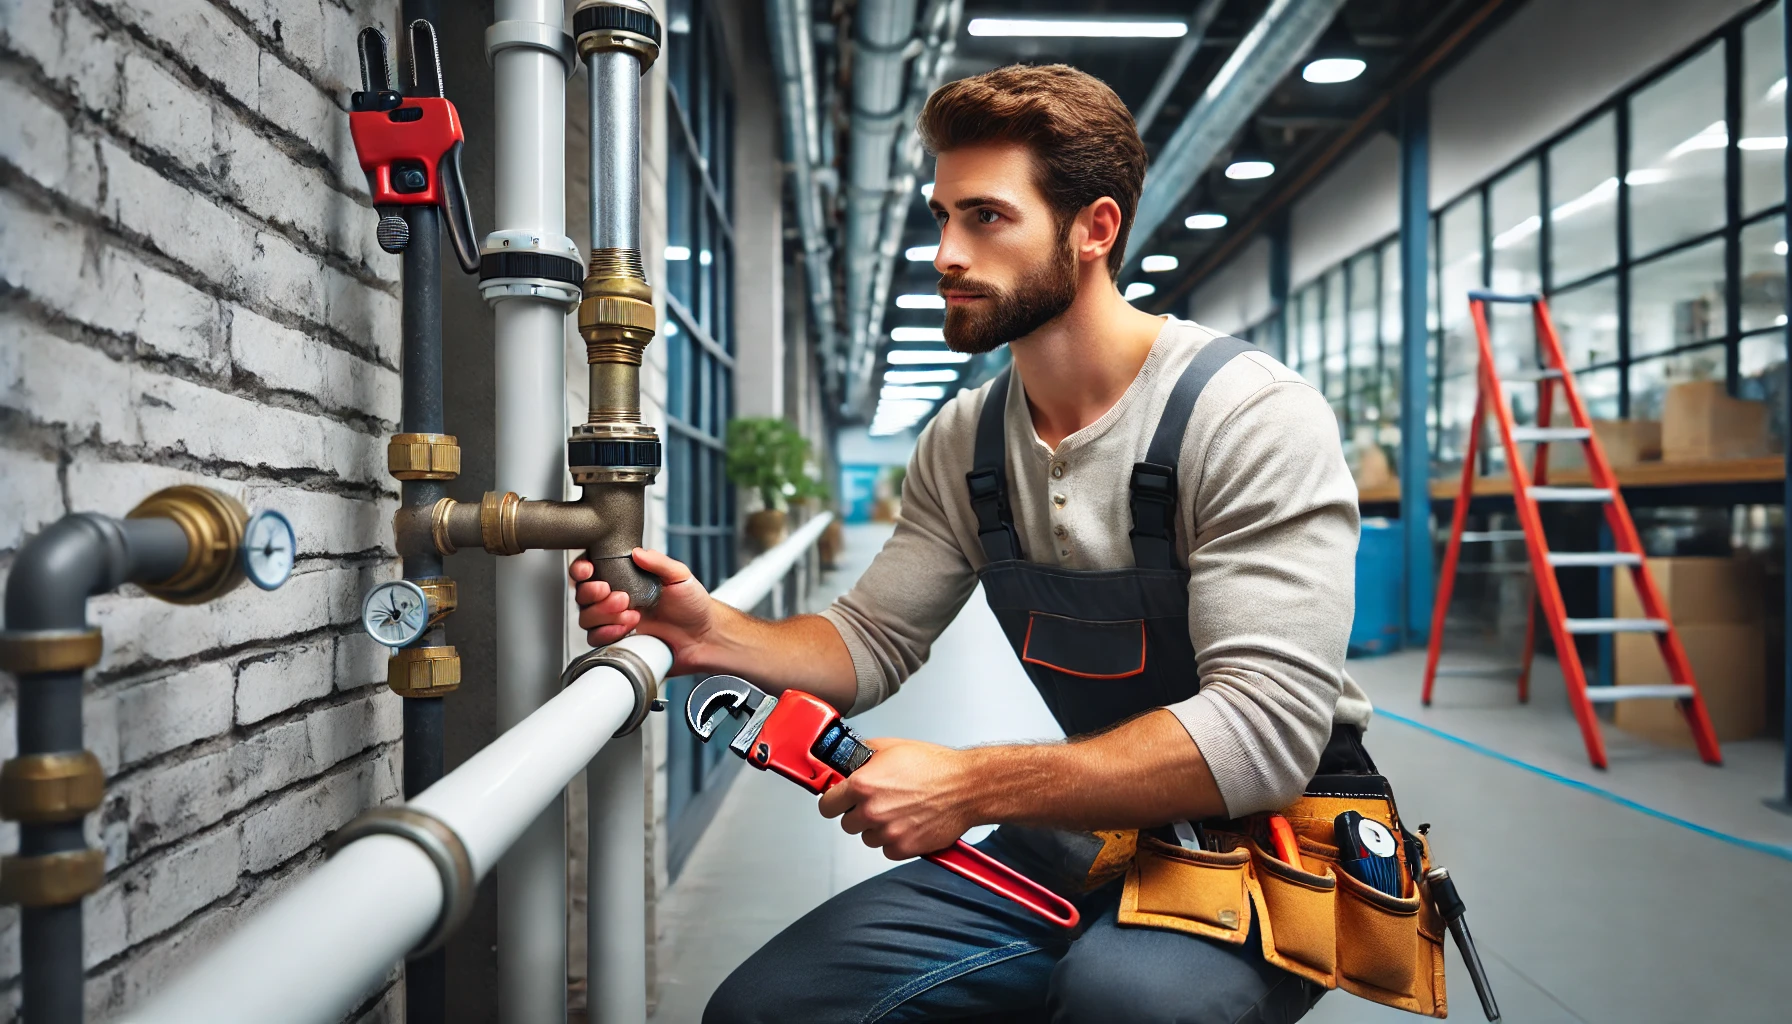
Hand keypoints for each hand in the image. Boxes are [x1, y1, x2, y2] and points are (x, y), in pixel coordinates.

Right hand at [570, 548, 714, 672]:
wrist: (702, 637)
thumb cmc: (693, 606)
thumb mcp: (680, 576)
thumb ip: (658, 562)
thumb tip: (637, 551)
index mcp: (626, 577)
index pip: (591, 568)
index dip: (583, 568)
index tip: (589, 570)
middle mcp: (616, 597)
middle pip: (582, 594)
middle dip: (593, 593)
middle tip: (619, 595)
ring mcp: (614, 619)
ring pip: (586, 617)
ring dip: (604, 614)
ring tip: (632, 615)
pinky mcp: (617, 640)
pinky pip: (595, 638)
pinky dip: (607, 633)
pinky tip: (626, 629)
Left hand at [818, 738, 977, 859]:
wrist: (966, 787)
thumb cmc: (935, 766)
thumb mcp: (891, 747)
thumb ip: (862, 755)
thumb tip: (846, 761)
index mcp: (862, 785)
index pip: (826, 805)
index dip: (834, 801)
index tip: (840, 800)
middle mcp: (871, 811)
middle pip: (847, 823)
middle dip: (858, 813)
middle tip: (877, 802)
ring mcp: (887, 833)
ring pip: (867, 838)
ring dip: (877, 828)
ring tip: (898, 810)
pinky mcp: (903, 848)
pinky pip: (887, 850)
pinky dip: (895, 840)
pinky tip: (908, 823)